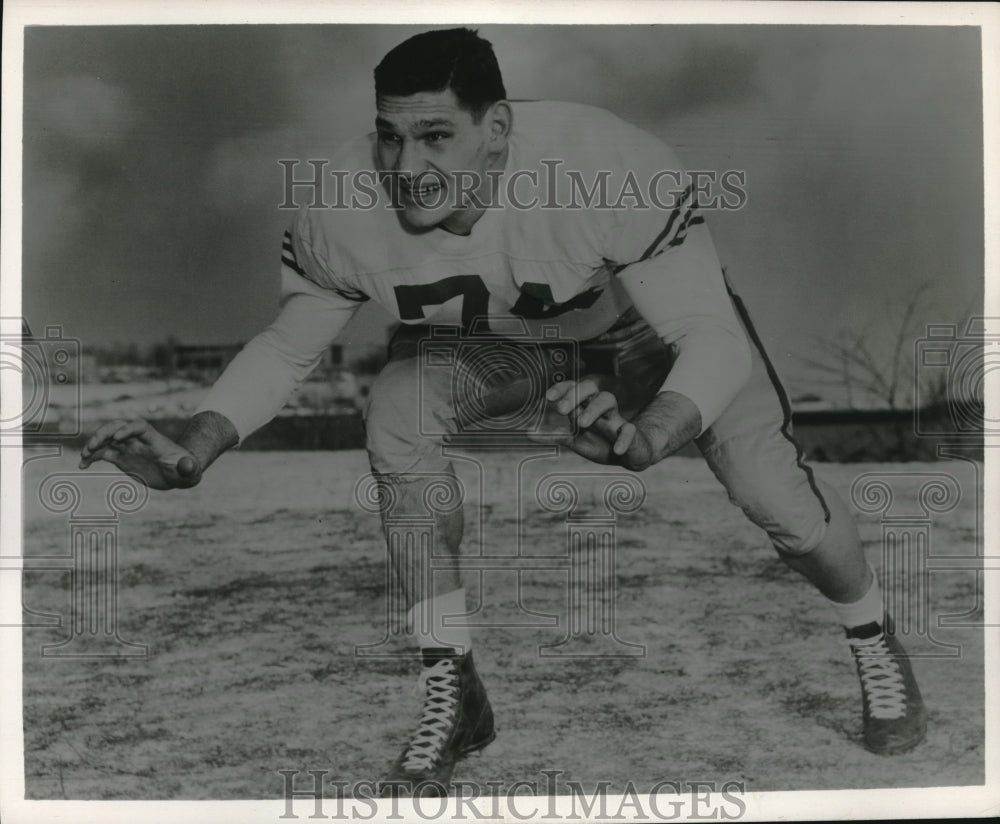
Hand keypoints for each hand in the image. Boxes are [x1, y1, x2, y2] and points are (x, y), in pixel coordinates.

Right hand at [78, 419, 201, 489]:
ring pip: (107, 439)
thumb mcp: (190, 470)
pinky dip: (92, 457)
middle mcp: (139, 441)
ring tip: (85, 456)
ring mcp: (129, 448)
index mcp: (155, 440)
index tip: (118, 439)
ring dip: (94, 444)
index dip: (128, 429)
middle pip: (118, 428)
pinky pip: (103, 453)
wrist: (178, 473)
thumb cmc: (186, 469)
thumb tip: (189, 467)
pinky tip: (83, 466)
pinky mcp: (122, 458)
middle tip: (93, 446)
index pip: (140, 427)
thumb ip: (189, 467)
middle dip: (105, 433)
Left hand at [544, 377, 655, 468]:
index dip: (562, 389)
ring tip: (582, 423)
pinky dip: (623, 440)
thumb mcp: (575, 440)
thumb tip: (528, 433)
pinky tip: (616, 451)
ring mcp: (616, 419)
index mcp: (586, 407)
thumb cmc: (600, 442)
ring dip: (594, 409)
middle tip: (561, 410)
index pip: (574, 389)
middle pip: (590, 388)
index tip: (548, 397)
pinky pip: (630, 431)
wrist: (629, 456)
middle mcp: (600, 408)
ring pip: (608, 399)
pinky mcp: (630, 434)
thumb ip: (554, 435)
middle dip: (575, 394)